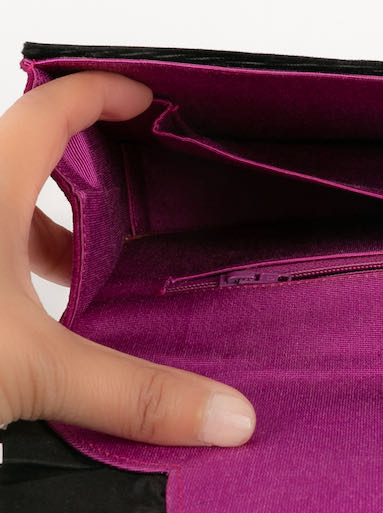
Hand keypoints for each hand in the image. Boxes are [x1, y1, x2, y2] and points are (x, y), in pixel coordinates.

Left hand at [0, 71, 255, 445]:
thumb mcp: (32, 372)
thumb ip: (138, 395)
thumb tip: (229, 418)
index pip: (53, 107)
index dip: (106, 95)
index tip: (147, 102)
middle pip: (21, 152)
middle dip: (82, 180)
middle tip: (130, 215)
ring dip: (38, 228)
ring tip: (79, 275)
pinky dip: (2, 265)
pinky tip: (22, 315)